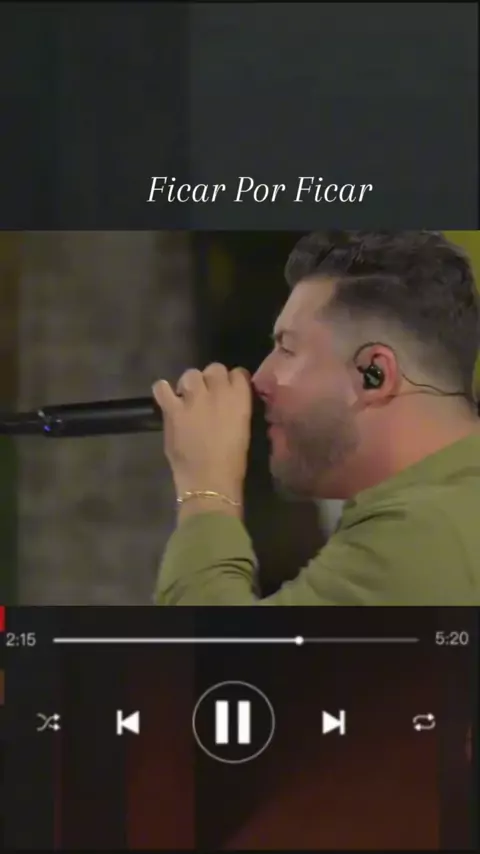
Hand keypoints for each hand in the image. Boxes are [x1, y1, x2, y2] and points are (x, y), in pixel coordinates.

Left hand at [152, 363, 251, 501]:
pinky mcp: (172, 410)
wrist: (209, 482)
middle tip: (207, 396)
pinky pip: (162, 388)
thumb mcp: (243, 429)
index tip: (229, 390)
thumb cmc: (233, 462)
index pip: (238, 373)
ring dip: (190, 385)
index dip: (232, 381)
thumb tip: (227, 404)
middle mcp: (217, 391)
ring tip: (187, 399)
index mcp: (240, 398)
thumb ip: (235, 410)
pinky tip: (167, 399)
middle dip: (211, 379)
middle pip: (214, 368)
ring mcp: (193, 399)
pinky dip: (163, 391)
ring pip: (190, 374)